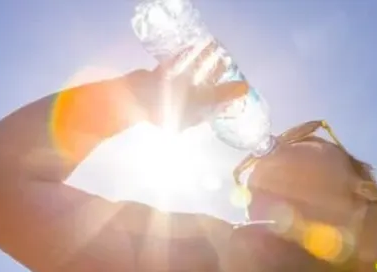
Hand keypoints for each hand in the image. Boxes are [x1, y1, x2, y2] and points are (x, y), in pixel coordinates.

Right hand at [130, 41, 248, 129]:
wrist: (131, 98)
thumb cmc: (166, 104)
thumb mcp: (200, 101)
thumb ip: (222, 94)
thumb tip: (245, 89)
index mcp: (190, 117)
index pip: (213, 107)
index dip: (225, 96)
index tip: (237, 83)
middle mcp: (180, 107)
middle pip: (202, 90)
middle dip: (214, 77)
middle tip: (227, 62)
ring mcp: (167, 93)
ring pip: (187, 77)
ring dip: (199, 65)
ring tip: (212, 51)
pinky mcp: (156, 81)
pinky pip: (172, 68)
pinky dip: (181, 59)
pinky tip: (190, 48)